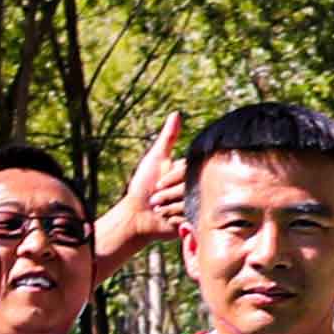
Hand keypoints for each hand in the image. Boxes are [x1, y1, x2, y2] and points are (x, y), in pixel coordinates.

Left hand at [110, 113, 188, 248]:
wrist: (137, 215)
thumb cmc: (142, 186)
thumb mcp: (156, 158)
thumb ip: (169, 137)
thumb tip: (176, 113)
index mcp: (188, 171)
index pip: (188, 170)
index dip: (172, 178)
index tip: (158, 183)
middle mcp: (195, 186)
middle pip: (190, 187)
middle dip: (169, 194)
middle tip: (155, 199)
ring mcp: (196, 204)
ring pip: (190, 202)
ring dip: (171, 207)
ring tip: (160, 209)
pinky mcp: (195, 220)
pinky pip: (191, 216)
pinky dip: (177, 218)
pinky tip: (168, 220)